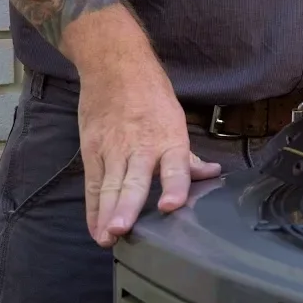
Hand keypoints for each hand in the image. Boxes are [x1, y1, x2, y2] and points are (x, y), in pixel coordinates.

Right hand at [75, 55, 222, 246]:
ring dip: (106, 213)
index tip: (169, 206)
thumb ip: (188, 155)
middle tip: (121, 229)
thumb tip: (211, 175)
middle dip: (127, 206)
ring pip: (109, 186)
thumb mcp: (175, 119)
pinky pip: (92, 185)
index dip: (174, 186)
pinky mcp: (91, 150)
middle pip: (133, 180)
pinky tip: (96, 228)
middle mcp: (139, 146)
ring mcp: (112, 149)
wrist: (114, 65)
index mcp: (168, 138)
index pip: (174, 166)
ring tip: (107, 236)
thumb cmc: (150, 94)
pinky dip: (93, 209)